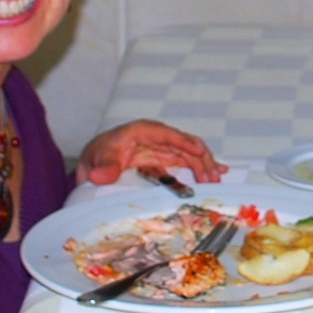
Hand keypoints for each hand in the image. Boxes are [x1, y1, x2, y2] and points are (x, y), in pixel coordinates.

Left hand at [78, 120, 224, 184]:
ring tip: (215, 182)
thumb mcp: (98, 159)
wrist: (96, 161)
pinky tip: (217, 174)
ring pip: (190, 154)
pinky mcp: (167, 159)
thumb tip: (102, 176)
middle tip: (211, 178)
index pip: (167, 134)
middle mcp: (158, 137)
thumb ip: (103, 167)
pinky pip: (187, 161)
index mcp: (142, 131)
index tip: (199, 152)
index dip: (184, 142)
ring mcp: (164, 148)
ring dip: (204, 166)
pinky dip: (201, 167)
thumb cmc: (98, 154)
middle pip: (186, 144)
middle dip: (201, 159)